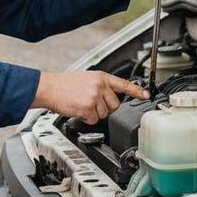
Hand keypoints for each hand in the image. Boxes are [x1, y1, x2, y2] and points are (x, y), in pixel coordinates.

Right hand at [31, 71, 148, 124]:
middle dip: (105, 107)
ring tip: (82, 103)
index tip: (146, 95)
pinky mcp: (88, 108)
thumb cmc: (64, 84)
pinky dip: (86, 118)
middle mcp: (100, 86)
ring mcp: (94, 97)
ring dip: (94, 113)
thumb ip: (101, 85)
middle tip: (91, 102)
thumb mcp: (86, 78)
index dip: (137, 91)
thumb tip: (112, 95)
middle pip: (115, 105)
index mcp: (101, 77)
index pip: (123, 84)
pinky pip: (94, 120)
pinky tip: (78, 109)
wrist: (49, 87)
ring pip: (104, 114)